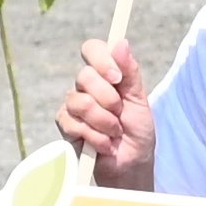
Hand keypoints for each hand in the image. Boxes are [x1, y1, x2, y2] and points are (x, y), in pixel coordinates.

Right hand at [57, 38, 155, 185]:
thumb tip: (121, 42)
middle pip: (84, 76)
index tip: (116, 77)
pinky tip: (104, 144)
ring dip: (105, 122)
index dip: (101, 59)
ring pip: (80, 102)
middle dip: (109, 100)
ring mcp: (73, 105)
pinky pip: (74, 124)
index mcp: (105, 74)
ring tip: (114, 133)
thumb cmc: (136, 131)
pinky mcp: (66, 126)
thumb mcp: (140, 100)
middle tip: (120, 114)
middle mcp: (86, 86)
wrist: (132, 163)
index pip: (92, 49)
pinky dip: (96, 137)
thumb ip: (130, 72)